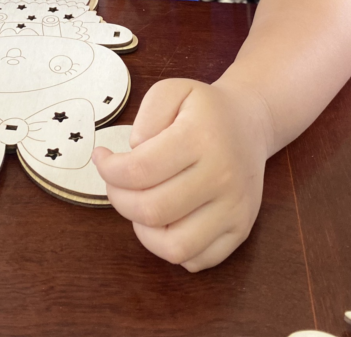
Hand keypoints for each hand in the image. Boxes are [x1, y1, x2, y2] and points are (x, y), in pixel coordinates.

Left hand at [92, 78, 271, 270]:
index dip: (109, 170)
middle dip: (120, 199)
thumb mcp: (172, 90)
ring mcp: (235, 208)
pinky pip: (198, 259)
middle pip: (153, 210)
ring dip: (144, 231)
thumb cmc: (204, 109)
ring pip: (176, 247)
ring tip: (139, 205)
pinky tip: (165, 222)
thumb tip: (135, 152)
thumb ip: (147, 115)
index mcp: (200, 138)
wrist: (249, 124)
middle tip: (115, 184)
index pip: (140, 170)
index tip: (102, 159)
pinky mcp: (241, 229)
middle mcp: (222, 176)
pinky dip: (172, 249)